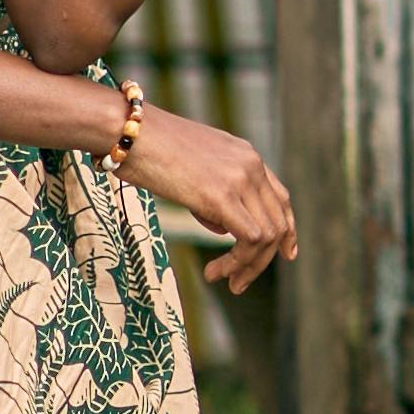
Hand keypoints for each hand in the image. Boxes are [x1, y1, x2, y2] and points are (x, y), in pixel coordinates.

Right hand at [121, 100, 295, 295]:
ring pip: (268, 235)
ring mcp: (240, 179)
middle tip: (237, 283)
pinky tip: (213, 272)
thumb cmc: (143, 147)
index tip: (284, 253)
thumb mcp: (189, 166)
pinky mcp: (222, 196)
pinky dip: (237, 263)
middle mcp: (250, 165)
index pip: (280, 197)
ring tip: (221, 280)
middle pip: (278, 222)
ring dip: (248, 266)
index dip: (286, 230)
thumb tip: (223, 228)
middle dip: (262, 259)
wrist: (127, 130)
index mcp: (244, 154)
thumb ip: (213, 193)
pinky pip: (249, 239)